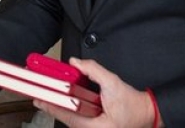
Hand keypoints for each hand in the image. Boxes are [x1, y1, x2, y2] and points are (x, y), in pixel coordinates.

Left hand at [33, 58, 159, 127]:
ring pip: (69, 119)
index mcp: (93, 127)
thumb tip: (76, 62)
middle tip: (38, 94)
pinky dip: (68, 109)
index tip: (37, 97)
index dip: (49, 105)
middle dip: (51, 105)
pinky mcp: (92, 127)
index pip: (65, 115)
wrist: (148, 114)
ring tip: (46, 97)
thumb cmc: (134, 106)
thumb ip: (94, 71)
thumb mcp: (114, 84)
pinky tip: (62, 101)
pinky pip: (76, 119)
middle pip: (64, 118)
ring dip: (59, 107)